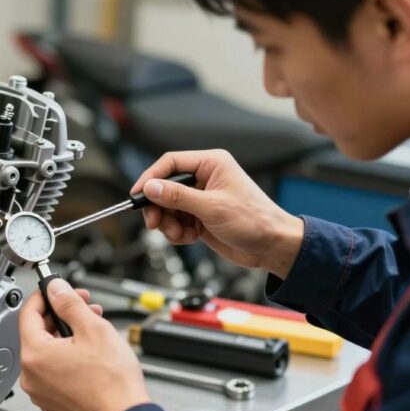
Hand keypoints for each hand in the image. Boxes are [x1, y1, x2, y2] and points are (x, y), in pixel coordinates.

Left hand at [19, 279, 149, 410]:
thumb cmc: (112, 382)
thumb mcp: (93, 328)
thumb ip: (70, 303)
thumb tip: (56, 290)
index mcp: (34, 355)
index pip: (28, 313)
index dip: (44, 296)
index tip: (56, 289)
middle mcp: (31, 376)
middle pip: (38, 333)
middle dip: (61, 315)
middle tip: (84, 306)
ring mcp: (41, 392)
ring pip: (48, 352)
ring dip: (67, 335)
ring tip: (93, 328)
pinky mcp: (53, 402)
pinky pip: (53, 371)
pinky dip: (67, 357)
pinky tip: (89, 352)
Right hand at [131, 150, 304, 278]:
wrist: (272, 246)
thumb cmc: (255, 220)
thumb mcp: (212, 207)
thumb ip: (178, 196)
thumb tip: (151, 187)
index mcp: (211, 164)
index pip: (170, 163)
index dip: (151, 178)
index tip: (137, 194)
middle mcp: (204, 179)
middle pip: (165, 187)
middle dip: (158, 207)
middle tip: (154, 222)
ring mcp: (201, 199)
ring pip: (168, 207)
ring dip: (168, 223)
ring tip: (179, 234)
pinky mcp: (200, 217)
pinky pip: (176, 221)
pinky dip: (178, 232)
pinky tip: (190, 237)